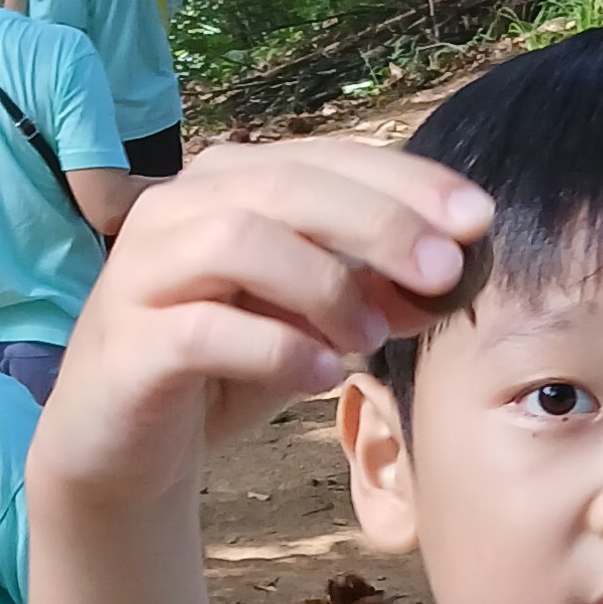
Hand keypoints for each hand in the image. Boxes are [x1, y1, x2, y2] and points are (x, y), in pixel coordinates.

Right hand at [36, 137, 493, 500]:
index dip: (406, 181)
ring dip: (322, 286)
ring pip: (238, 241)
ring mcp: (142, 270)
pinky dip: (274, 349)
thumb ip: (371, 288)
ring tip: (369, 339)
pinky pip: (203, 330)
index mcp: (229, 182)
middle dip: (378, 223)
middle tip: (443, 271)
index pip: (327, 158)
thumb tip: (451, 274)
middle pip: (287, 186)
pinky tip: (321, 376)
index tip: (478, 218)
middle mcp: (178, 207)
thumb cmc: (225, 365)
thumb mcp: (313, 321)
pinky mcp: (126, 342)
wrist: (124, 446)